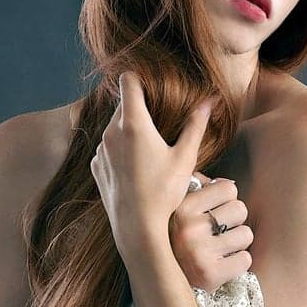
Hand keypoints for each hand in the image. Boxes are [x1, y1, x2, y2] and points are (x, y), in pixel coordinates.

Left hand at [90, 71, 214, 257]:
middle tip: (160, 123)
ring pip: (114, 127)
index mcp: (133, 123)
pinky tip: (136, 168)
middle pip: (123, 104)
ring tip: (149, 150)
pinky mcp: (96, 166)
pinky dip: (119, 150)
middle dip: (139, 108)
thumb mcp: (185, 158)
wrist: (137, 228)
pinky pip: (107, 147)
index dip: (140, 78)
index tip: (153, 86)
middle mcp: (111, 132)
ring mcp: (100, 149)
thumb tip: (210, 100)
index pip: (128, 81)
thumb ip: (195, 125)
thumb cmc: (164, 192)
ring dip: (129, 131)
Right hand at [169, 172, 253, 292]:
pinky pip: (245, 260)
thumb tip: (227, 183)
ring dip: (237, 243)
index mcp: (182, 207)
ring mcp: (198, 252)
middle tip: (217, 233)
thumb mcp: (178, 208)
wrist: (161, 280)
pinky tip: (221, 265)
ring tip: (218, 249)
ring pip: (246, 234)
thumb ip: (199, 188)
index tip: (213, 212)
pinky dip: (237, 263)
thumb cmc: (176, 238)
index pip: (229, 189)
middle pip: (240, 209)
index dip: (225, 201)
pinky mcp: (209, 275)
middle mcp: (188, 228)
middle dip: (233, 221)